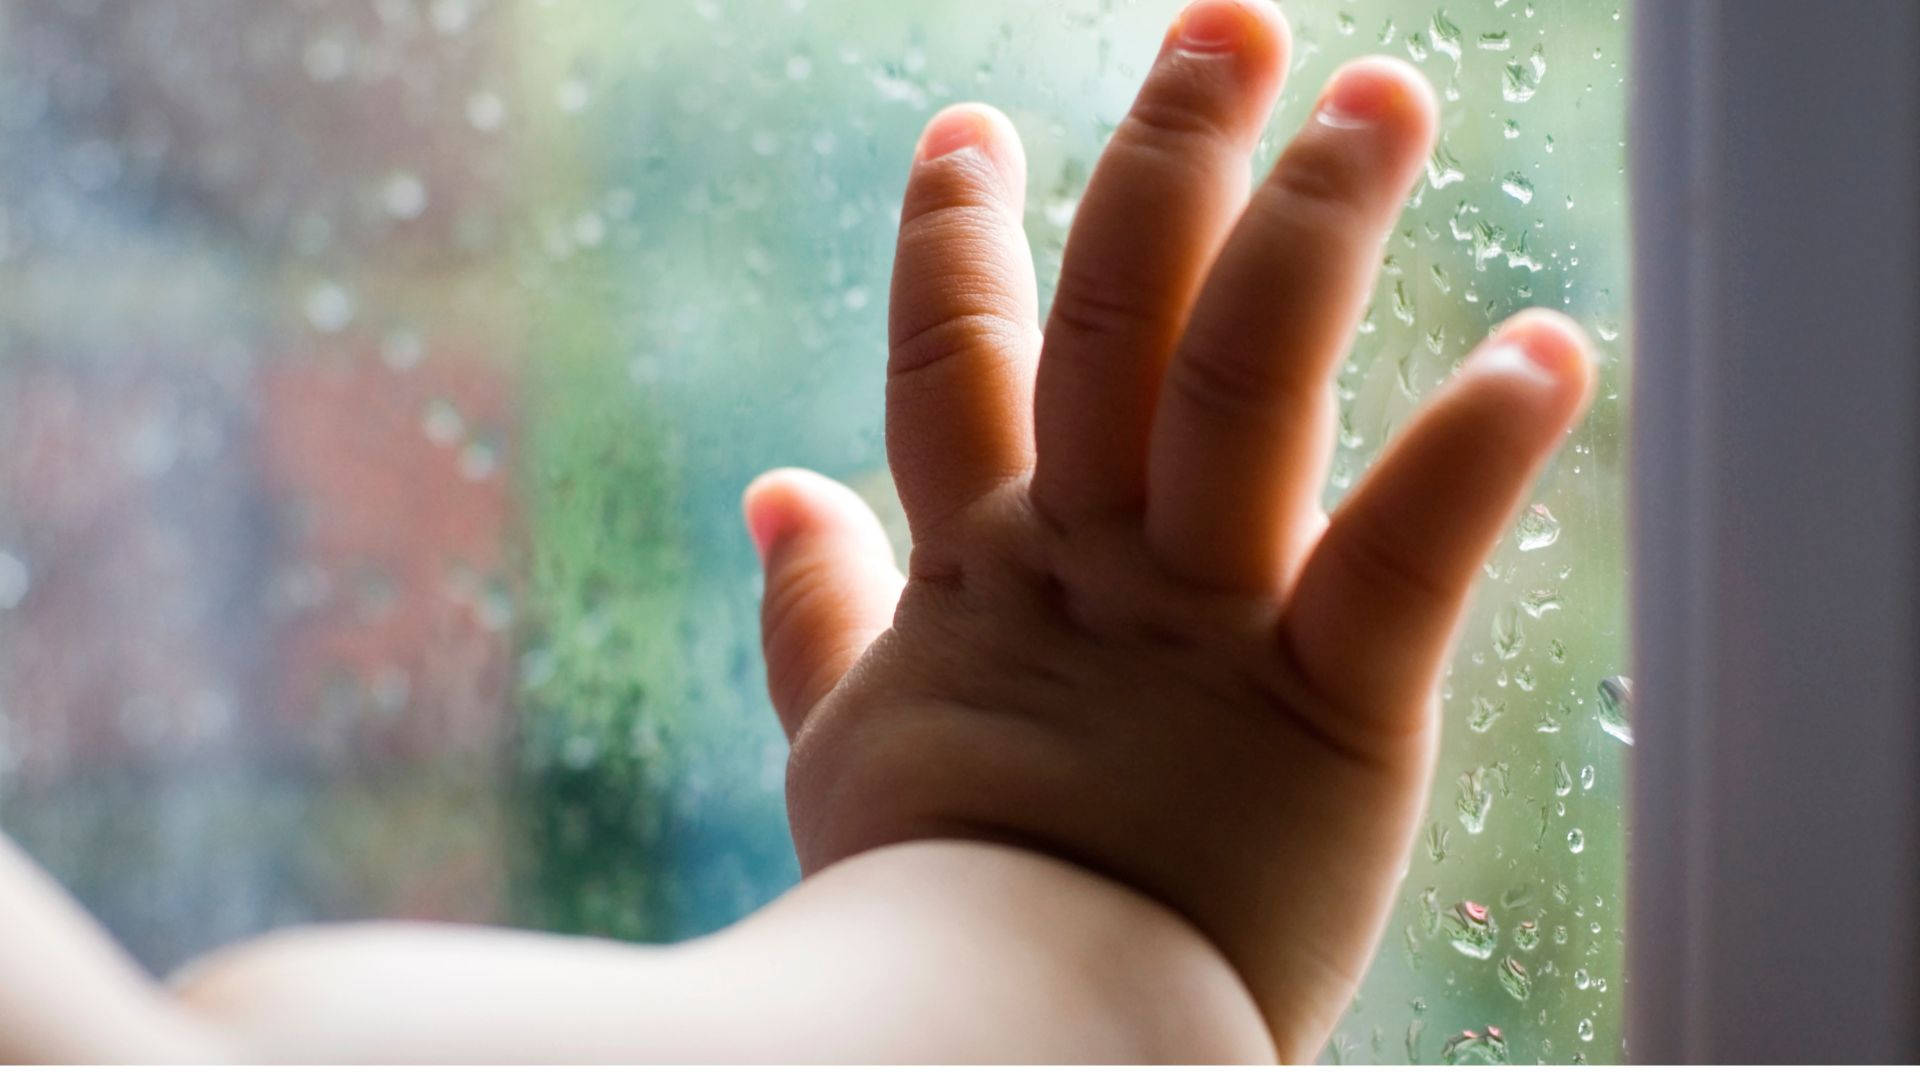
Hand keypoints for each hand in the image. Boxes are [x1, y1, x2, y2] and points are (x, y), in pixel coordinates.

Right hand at [743, 0, 1592, 1060]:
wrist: (987, 1053)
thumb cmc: (921, 917)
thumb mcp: (842, 748)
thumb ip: (811, 613)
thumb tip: (771, 487)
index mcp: (978, 576)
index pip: (955, 364)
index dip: (957, 238)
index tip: (969, 131)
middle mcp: (1088, 566)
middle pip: (1116, 319)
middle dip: (1167, 159)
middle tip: (1225, 27)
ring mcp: (1200, 628)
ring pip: (1241, 384)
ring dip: (1310, 225)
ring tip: (1379, 94)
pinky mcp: (1328, 718)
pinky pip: (1397, 561)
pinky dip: (1470, 453)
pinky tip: (1546, 347)